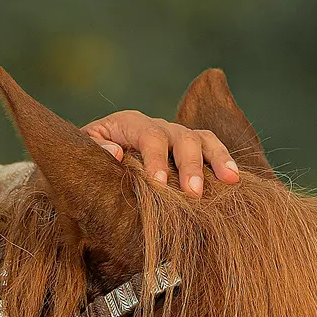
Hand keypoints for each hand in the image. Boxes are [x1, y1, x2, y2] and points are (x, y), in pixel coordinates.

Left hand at [81, 111, 240, 196]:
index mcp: (129, 123)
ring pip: (202, 138)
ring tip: (230, 180)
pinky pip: (212, 147)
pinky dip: (224, 160)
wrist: (93, 161)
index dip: (156, 159)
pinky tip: (235, 179)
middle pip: (180, 138)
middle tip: (193, 193)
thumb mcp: (82, 153)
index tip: (159, 184)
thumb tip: (115, 153)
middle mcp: (157, 125)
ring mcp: (176, 135)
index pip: (149, 137)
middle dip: (189, 165)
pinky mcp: (189, 148)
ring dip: (217, 159)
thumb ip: (94, 150)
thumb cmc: (87, 159)